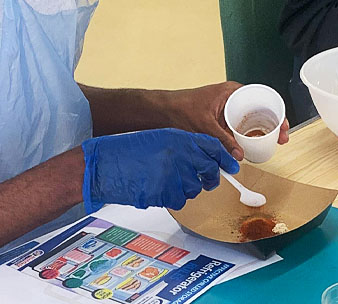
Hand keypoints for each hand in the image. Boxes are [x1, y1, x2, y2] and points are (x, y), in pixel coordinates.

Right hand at [81, 128, 238, 211]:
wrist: (104, 164)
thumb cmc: (127, 151)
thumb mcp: (159, 138)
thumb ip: (183, 145)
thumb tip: (204, 159)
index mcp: (180, 138)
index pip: (213, 146)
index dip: (225, 157)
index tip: (232, 165)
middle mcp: (180, 154)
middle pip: (209, 170)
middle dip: (210, 177)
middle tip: (207, 180)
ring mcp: (173, 174)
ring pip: (195, 188)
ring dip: (188, 188)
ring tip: (170, 182)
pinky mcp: (164, 193)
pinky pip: (180, 200)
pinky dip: (173, 198)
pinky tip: (160, 190)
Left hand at [164, 82, 289, 160]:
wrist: (164, 111)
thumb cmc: (181, 108)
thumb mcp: (205, 126)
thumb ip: (222, 141)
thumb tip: (239, 154)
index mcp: (232, 91)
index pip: (262, 97)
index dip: (277, 111)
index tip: (283, 124)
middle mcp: (233, 98)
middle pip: (261, 108)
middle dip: (273, 123)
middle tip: (282, 137)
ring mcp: (229, 108)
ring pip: (252, 118)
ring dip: (262, 130)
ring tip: (272, 143)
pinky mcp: (223, 118)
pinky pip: (242, 125)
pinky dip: (249, 134)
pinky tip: (253, 144)